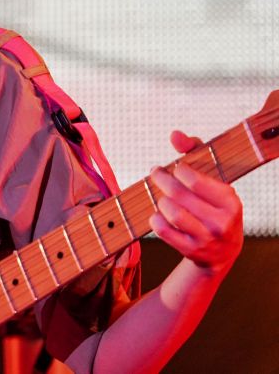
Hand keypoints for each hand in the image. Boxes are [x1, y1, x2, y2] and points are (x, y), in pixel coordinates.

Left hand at [149, 130, 243, 276]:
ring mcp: (206, 238)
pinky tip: (158, 214)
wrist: (222, 250)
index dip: (178, 171)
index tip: (174, 169)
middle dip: (161, 180)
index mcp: (229, 201)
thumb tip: (174, 134)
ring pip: (171, 212)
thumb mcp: (214, 180)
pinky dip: (156, 219)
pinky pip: (163, 230)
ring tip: (162, 197)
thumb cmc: (214, 205)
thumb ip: (195, 151)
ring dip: (160, 201)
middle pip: (178, 194)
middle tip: (156, 174)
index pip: (194, 180)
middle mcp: (220, 221)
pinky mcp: (191, 250)